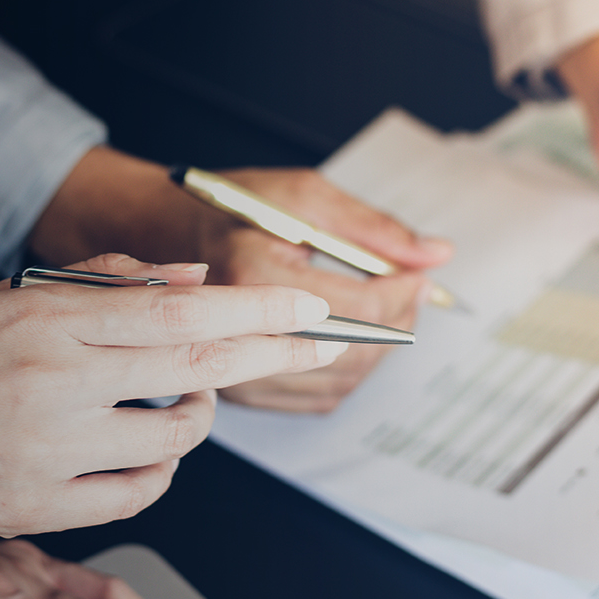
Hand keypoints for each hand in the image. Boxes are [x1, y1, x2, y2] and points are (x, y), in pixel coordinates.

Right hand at [0, 254, 343, 534]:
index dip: (257, 312)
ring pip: (172, 441)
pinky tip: (153, 456)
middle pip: (193, 371)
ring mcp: (46, 449)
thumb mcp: (17, 299)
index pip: (179, 312)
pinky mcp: (35, 506)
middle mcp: (53, 380)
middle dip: (273, 355)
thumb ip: (109, 283)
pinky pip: (136, 495)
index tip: (311, 308)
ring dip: (203, 420)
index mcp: (49, 320)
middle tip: (322, 346)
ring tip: (193, 406)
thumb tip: (195, 282)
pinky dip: (163, 474)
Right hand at [192, 168, 451, 411]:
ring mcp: (235, 370)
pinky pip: (314, 400)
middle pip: (351, 353)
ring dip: (375, 352)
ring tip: (382, 312)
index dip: (401, 292)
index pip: (355, 308)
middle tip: (409, 291)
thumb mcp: (302, 197)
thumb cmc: (231, 209)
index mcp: (251, 280)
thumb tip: (435, 255)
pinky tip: (349, 341)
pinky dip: (346, 376)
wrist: (164, 234)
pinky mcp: (238, 390)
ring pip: (338, 384)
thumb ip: (372, 228)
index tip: (419, 274)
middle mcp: (237, 335)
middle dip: (395, 323)